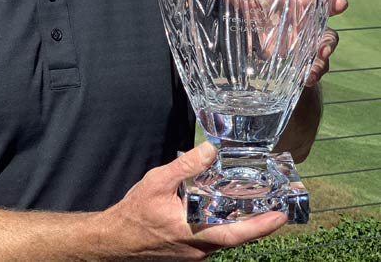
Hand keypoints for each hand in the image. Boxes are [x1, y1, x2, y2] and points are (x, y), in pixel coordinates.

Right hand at [98, 142, 287, 259]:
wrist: (117, 239)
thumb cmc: (136, 211)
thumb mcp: (158, 181)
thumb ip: (186, 166)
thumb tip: (211, 149)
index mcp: (192, 232)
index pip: (235, 233)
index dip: (261, 226)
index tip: (282, 215)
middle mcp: (199, 248)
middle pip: (236, 236)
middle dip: (259, 221)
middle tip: (279, 205)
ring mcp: (196, 254)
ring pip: (226, 238)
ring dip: (241, 222)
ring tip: (257, 202)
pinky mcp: (191, 253)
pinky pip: (214, 239)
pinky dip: (224, 225)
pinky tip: (224, 209)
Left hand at [191, 0, 347, 62]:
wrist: (253, 44)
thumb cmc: (249, 12)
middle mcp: (304, 9)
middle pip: (326, 3)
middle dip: (334, 2)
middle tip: (338, 2)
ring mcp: (308, 33)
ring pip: (327, 34)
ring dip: (328, 40)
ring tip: (324, 47)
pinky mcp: (306, 56)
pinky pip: (317, 62)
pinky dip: (315, 68)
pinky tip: (309, 75)